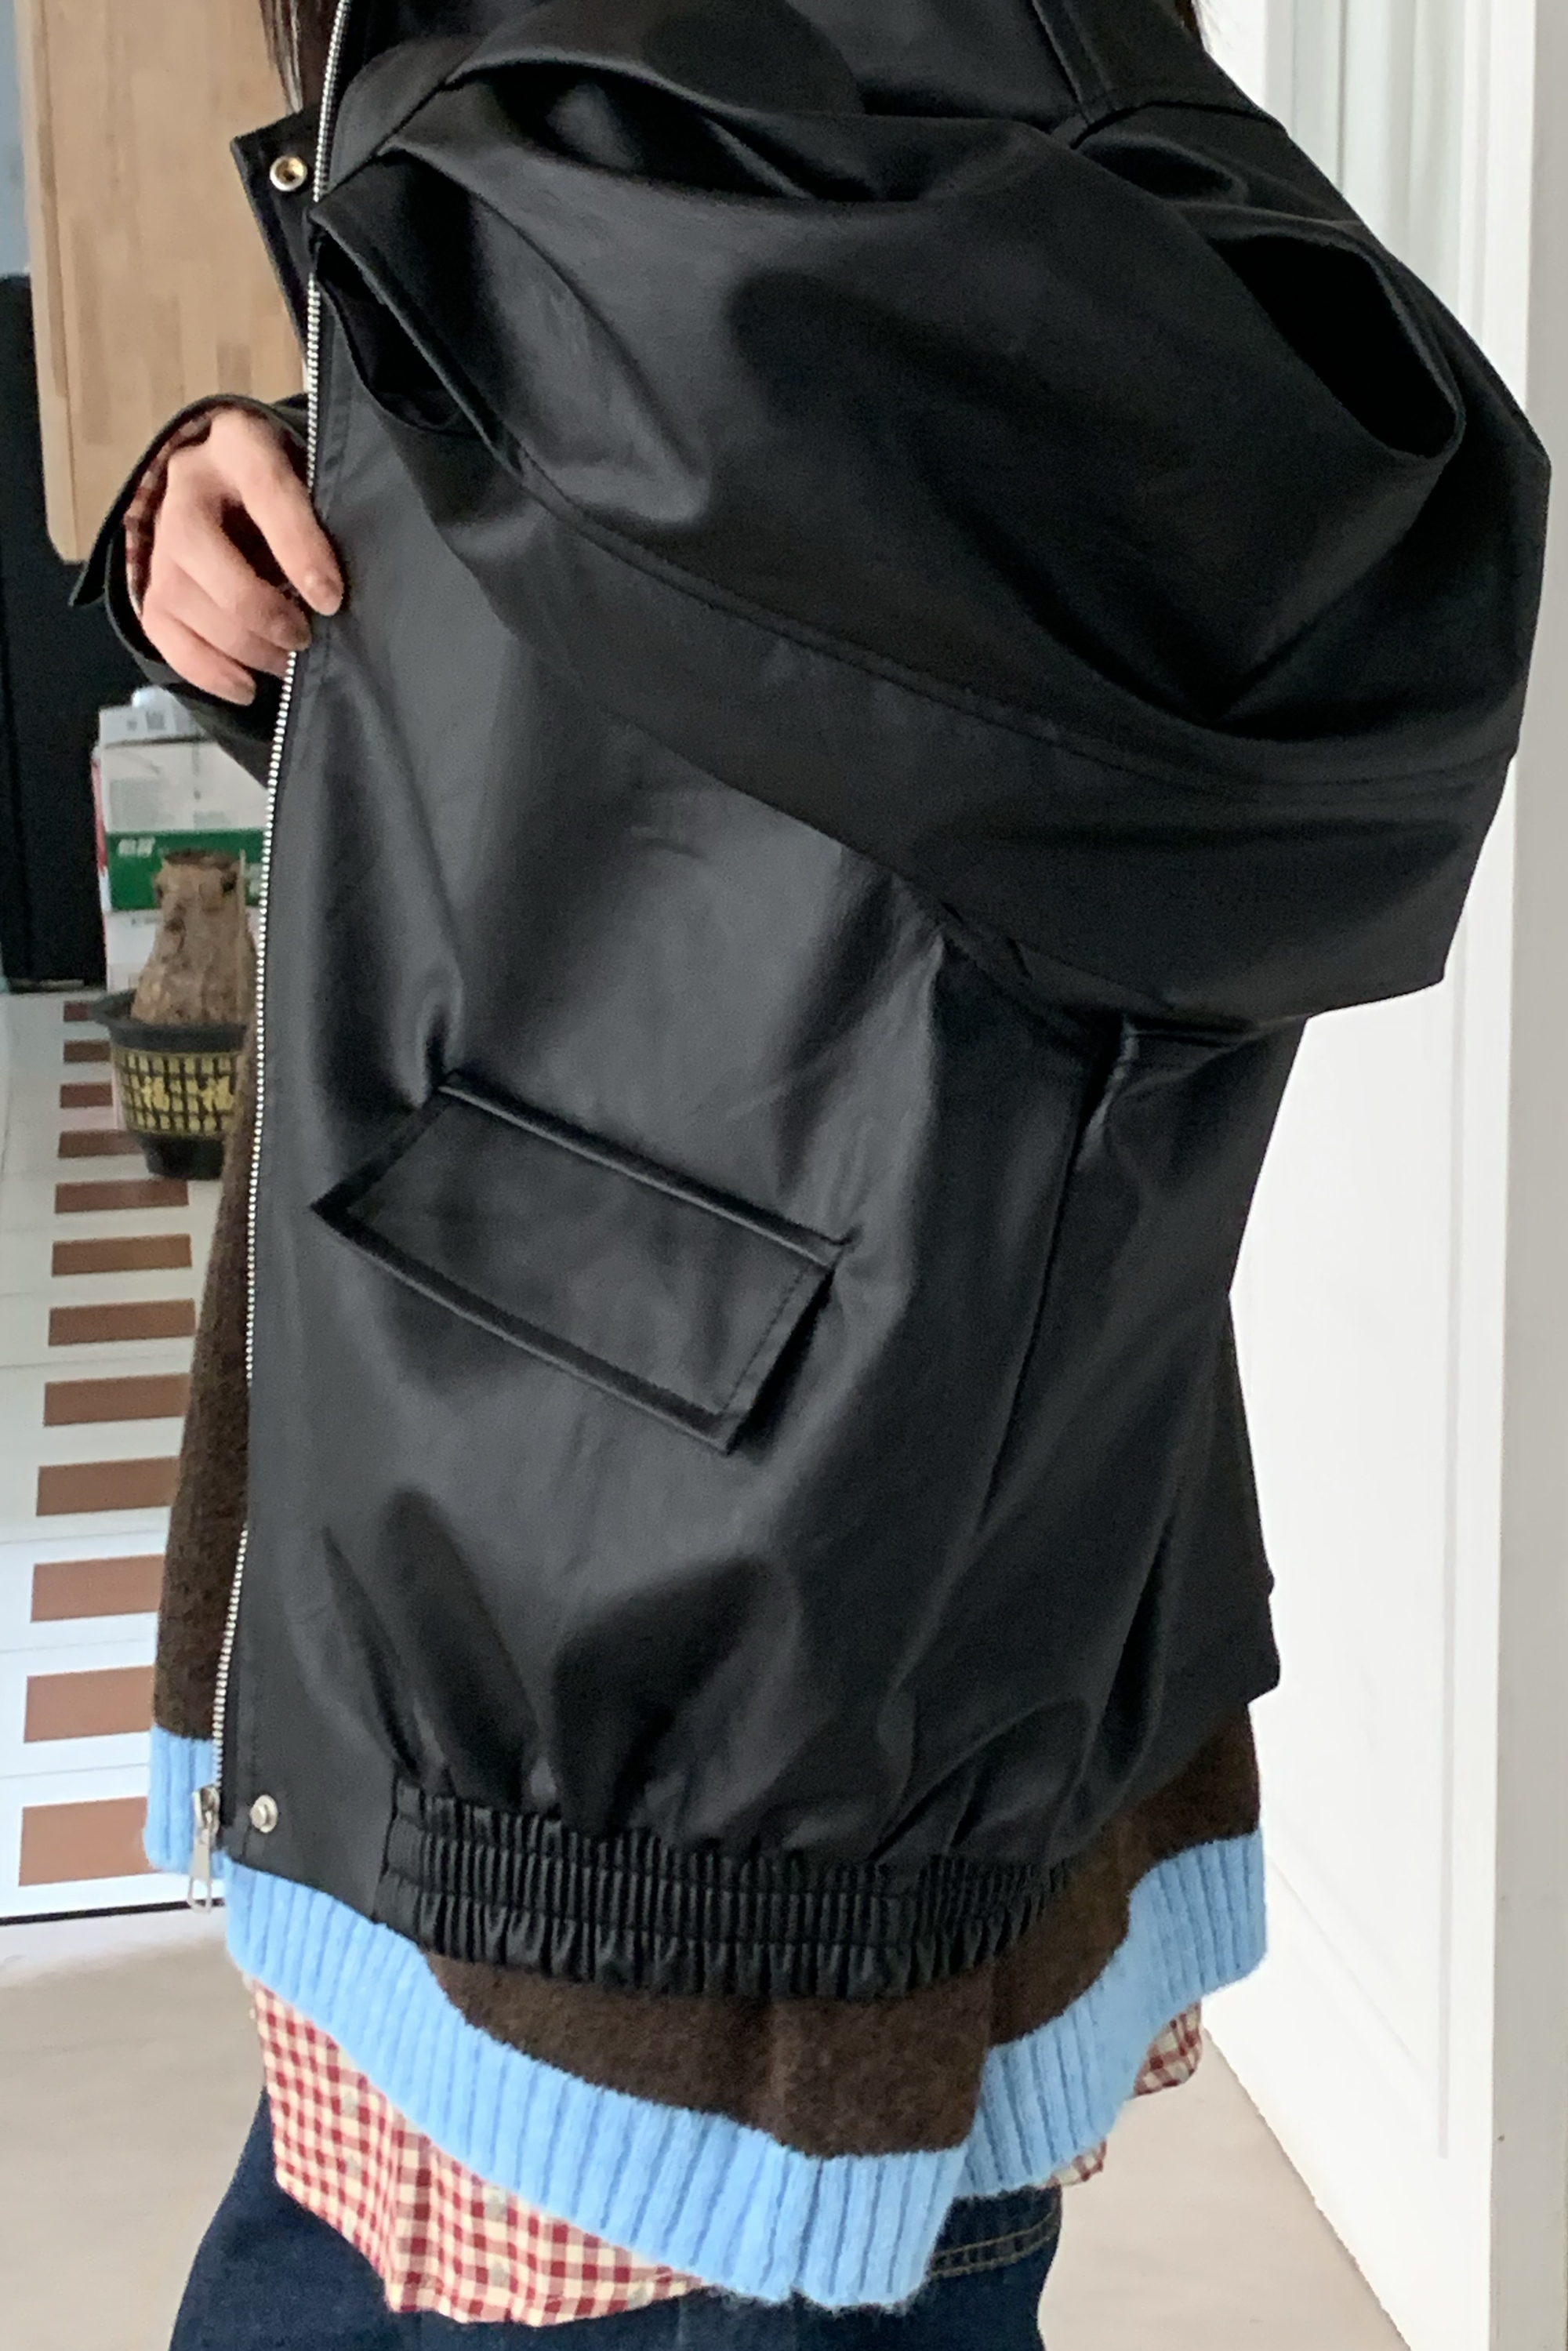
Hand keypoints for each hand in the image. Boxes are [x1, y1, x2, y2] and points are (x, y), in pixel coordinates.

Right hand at [140, 407, 343, 705]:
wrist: (242, 491)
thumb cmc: (297, 495)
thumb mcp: (318, 487)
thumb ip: (329, 524)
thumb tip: (338, 597)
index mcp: (239, 444)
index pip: (265, 489)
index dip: (297, 548)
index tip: (330, 599)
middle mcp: (188, 484)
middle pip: (201, 549)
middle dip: (258, 607)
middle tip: (304, 638)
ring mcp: (162, 537)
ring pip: (183, 598)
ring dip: (242, 645)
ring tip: (286, 664)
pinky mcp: (152, 585)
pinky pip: (164, 633)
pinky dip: (208, 670)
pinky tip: (247, 687)